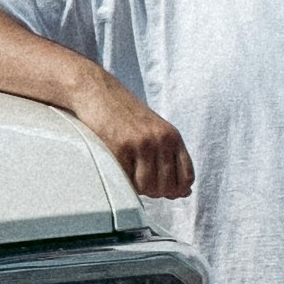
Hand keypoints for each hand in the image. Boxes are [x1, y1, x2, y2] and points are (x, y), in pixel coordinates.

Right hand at [73, 63, 191, 200]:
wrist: (96, 91)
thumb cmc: (124, 113)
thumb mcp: (155, 130)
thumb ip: (170, 158)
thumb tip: (184, 193)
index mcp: (172, 135)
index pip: (186, 177)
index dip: (176, 190)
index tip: (162, 189)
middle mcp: (160, 139)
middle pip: (167, 187)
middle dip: (153, 191)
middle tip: (140, 178)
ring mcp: (141, 143)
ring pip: (148, 187)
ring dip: (137, 187)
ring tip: (128, 171)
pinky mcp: (120, 148)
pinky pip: (126, 180)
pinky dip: (121, 178)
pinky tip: (117, 164)